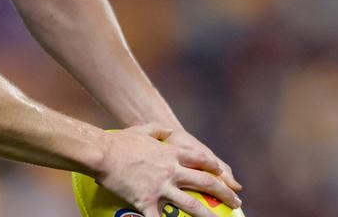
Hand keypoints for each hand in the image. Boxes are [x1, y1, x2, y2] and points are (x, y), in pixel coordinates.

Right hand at [97, 124, 241, 216]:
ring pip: (192, 204)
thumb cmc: (120, 141)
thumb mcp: (143, 129)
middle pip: (205, 182)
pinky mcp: (147, 201)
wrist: (102, 153)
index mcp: (171, 153)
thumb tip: (168, 132)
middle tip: (236, 200)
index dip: (216, 169)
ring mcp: (161, 187)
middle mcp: (171, 170)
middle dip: (225, 192)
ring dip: (209, 215)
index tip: (226, 176)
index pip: (202, 160)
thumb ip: (159, 131)